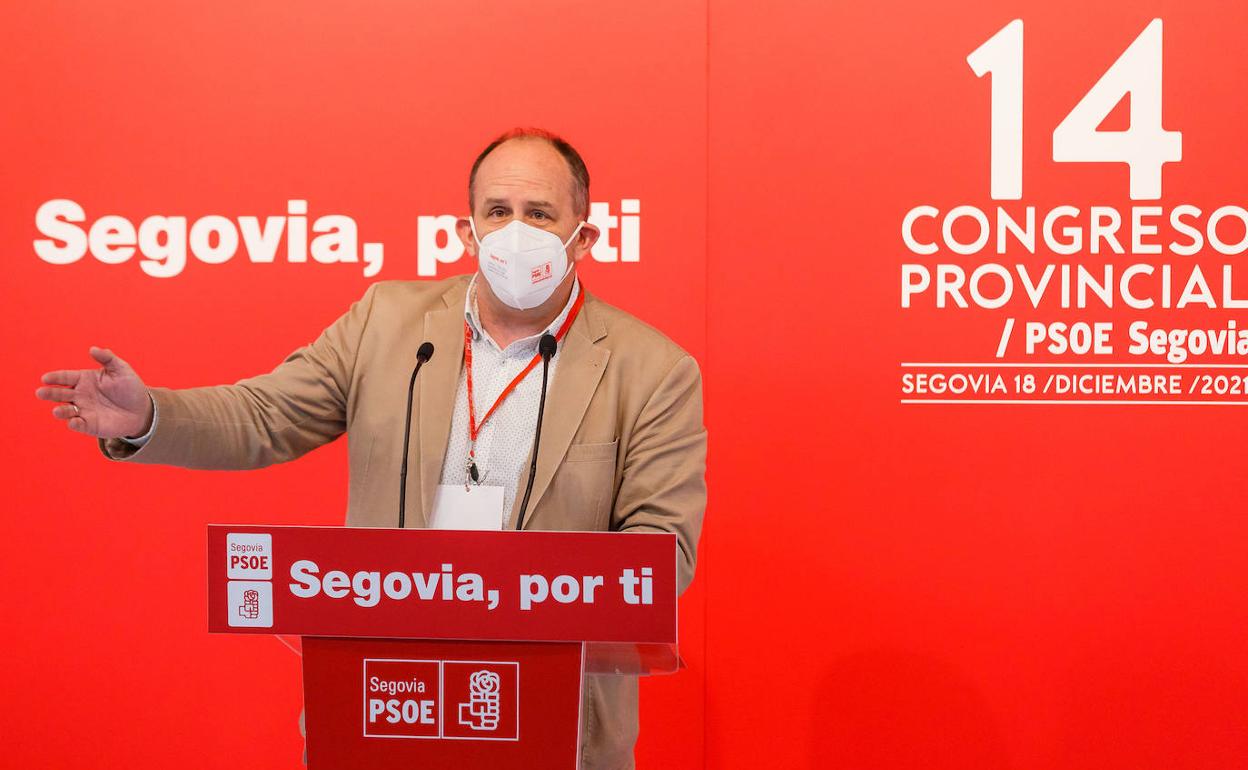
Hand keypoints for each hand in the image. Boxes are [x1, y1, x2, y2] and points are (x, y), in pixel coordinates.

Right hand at [36, 347, 153, 437]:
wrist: (141, 410)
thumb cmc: (130, 387)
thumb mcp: (121, 369)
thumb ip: (107, 358)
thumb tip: (93, 349)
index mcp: (84, 379)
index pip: (65, 377)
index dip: (55, 377)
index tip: (45, 378)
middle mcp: (79, 395)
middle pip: (60, 393)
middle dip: (50, 393)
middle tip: (40, 393)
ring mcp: (83, 410)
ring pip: (66, 410)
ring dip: (60, 410)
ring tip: (56, 410)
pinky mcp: (89, 425)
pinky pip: (78, 424)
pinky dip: (74, 423)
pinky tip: (73, 421)